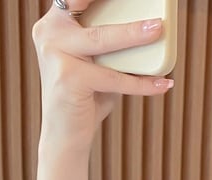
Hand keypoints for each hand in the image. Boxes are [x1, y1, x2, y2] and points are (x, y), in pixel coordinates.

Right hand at [32, 1, 172, 150]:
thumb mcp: (97, 63)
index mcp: (55, 23)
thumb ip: (111, 44)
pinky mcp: (69, 78)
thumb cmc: (86, 96)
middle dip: (121, 9)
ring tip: (158, 31)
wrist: (66, 135)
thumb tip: (150, 28)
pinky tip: (162, 84)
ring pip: (103, 39)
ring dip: (134, 35)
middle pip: (91, 11)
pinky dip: (141, 83)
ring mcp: (56, 54)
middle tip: (151, 12)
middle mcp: (49, 33)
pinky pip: (114, 78)